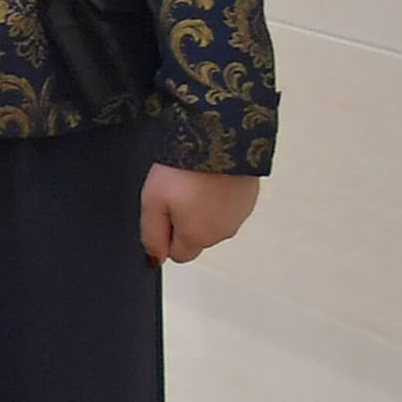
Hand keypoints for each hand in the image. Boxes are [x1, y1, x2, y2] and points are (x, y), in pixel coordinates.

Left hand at [143, 164, 260, 265]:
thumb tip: (154, 260)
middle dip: (184, 223)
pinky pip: (228, 207)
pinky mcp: (249, 200)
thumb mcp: (152, 203)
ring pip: (213, 223)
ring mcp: (239, 217)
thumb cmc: (183, 171)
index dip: (166, 235)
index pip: (178, 254)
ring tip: (194, 183)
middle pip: (196, 239)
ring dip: (203, 210)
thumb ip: (151, 236)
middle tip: (176, 194)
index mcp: (197, 238)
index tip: (163, 211)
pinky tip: (211, 179)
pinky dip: (219, 198)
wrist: (219, 141)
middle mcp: (222, 234)